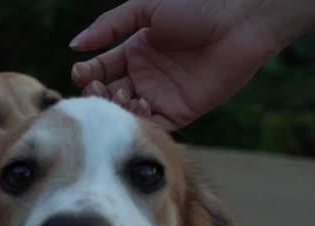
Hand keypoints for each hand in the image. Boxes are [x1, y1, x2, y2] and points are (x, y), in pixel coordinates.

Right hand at [69, 0, 290, 129]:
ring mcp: (163, 95)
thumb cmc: (196, 5)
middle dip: (98, 95)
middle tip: (96, 90)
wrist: (240, 19)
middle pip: (110, 94)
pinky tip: (138, 105)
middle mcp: (147, 76)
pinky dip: (140, 121)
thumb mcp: (145, 8)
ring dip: (117, 107)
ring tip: (120, 94)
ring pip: (127, 112)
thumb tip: (74, 45)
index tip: (80, 74)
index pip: (102, 69)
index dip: (87, 74)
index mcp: (137, 51)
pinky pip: (153, 125)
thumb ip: (109, 26)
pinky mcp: (182, 112)